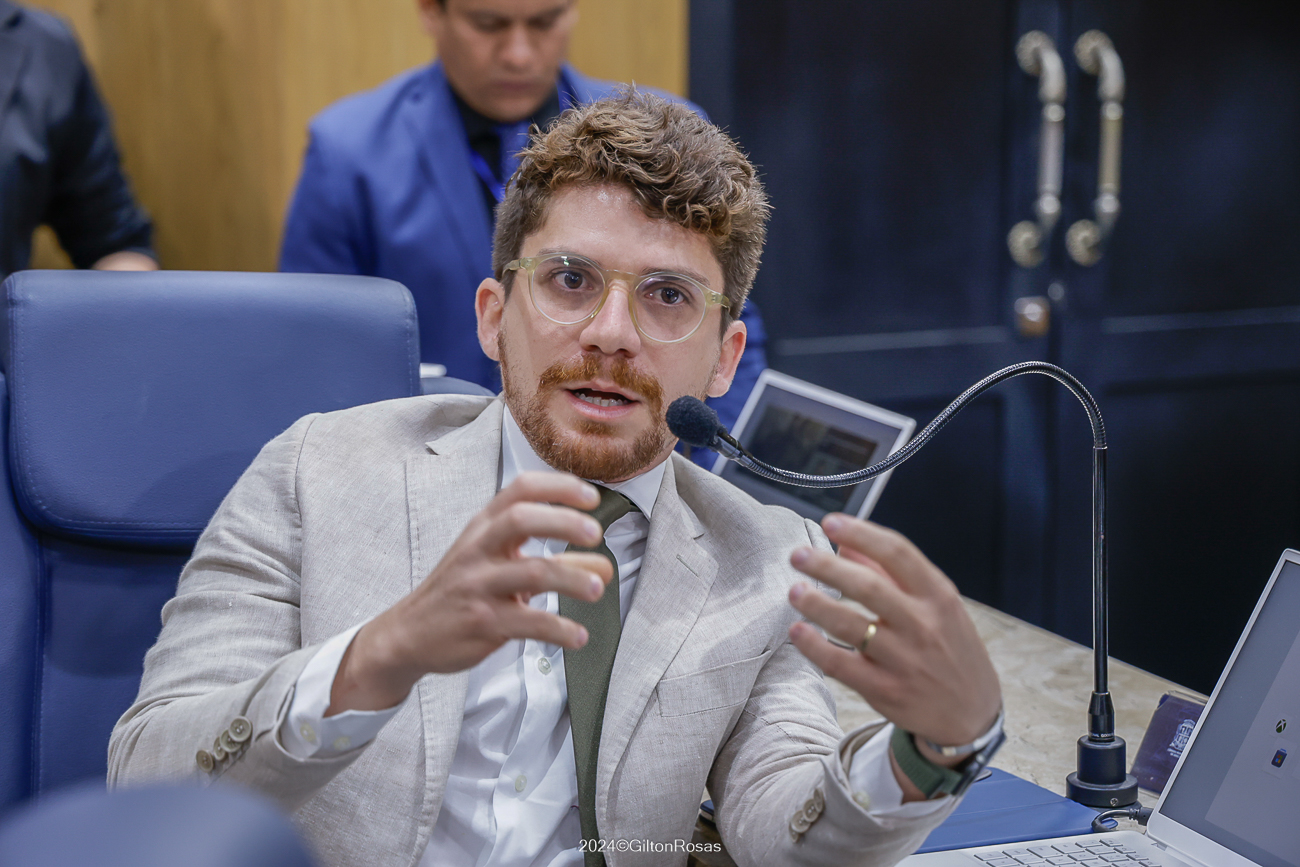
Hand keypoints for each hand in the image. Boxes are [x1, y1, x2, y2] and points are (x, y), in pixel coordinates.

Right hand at [328, 472, 613, 713]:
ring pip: (532, 572)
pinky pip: (528, 622)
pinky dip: (560, 629)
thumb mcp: (504, 566)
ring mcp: (478, 585)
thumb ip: (557, 562)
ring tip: (598, 589)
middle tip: (596, 535)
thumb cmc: (463, 590)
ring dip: (573, 578)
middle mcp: (479, 549)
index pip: (521, 490)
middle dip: (564, 522)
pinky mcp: (482, 622)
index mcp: (484, 526)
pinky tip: (578, 636)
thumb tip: (606, 566)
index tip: (592, 497)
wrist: (409, 633)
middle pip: (521, 519)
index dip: (559, 487)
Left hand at [787, 515, 1000, 767]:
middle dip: (827, 567)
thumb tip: (846, 542)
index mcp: (938, 596)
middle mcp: (922, 625)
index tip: (831, 522)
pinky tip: (798, 631)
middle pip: (868, 587)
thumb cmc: (948, 647)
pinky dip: (815, 647)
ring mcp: (904, 660)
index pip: (897, 553)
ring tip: (794, 591)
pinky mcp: (885, 691)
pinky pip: (841, 665)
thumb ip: (890, 573)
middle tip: (798, 555)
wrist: (972, 713)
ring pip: (850, 625)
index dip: (861, 533)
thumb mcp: (935, 605)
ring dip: (816, 605)